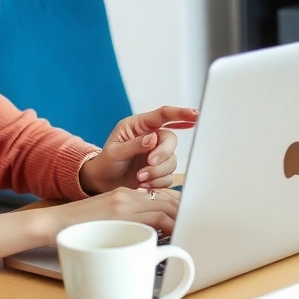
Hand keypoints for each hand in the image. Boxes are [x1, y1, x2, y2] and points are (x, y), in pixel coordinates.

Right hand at [43, 187, 180, 243]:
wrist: (52, 223)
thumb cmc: (76, 227)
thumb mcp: (105, 220)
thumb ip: (127, 222)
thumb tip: (149, 237)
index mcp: (125, 196)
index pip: (162, 197)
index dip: (180, 208)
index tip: (190, 220)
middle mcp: (128, 195)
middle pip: (169, 200)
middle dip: (186, 215)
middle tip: (197, 228)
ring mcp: (124, 202)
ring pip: (165, 207)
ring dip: (181, 220)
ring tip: (191, 233)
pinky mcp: (119, 212)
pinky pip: (154, 218)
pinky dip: (169, 226)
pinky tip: (176, 236)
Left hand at [79, 106, 197, 194]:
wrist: (103, 182)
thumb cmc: (105, 163)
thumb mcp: (114, 152)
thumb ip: (134, 145)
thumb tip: (153, 138)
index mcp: (139, 126)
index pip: (163, 115)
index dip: (180, 113)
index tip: (195, 114)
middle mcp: (151, 138)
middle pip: (171, 140)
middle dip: (162, 154)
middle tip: (149, 164)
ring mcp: (157, 155)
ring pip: (172, 161)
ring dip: (157, 172)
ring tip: (139, 179)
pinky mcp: (159, 171)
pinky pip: (169, 176)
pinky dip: (157, 182)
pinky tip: (143, 185)